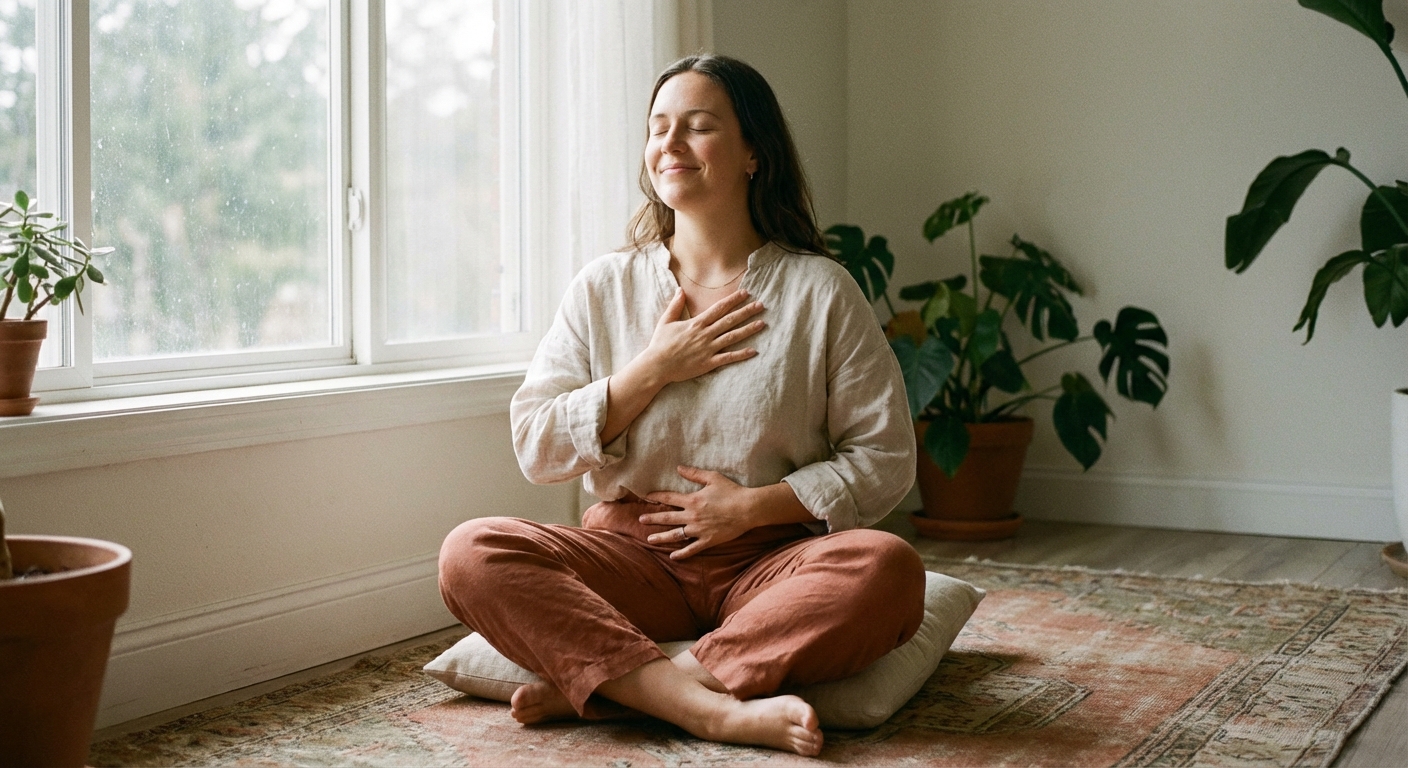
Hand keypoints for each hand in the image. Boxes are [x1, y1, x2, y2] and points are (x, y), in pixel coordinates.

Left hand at [641, 466, 760, 558]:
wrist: (748, 509)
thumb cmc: (732, 491)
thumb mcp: (713, 478)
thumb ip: (694, 473)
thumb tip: (678, 467)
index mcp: (692, 500)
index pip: (669, 498)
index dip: (656, 496)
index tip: (646, 496)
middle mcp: (692, 516)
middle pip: (667, 518)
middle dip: (653, 518)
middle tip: (640, 520)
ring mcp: (699, 530)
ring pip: (676, 535)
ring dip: (661, 537)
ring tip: (649, 540)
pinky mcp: (708, 540)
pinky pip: (692, 549)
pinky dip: (682, 554)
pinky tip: (673, 556)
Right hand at [642, 288, 765, 384]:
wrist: (657, 365)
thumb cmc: (660, 344)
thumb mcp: (666, 321)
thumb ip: (675, 305)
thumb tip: (680, 290)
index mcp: (696, 323)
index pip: (719, 308)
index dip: (733, 300)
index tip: (745, 293)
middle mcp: (705, 334)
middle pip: (730, 320)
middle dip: (746, 311)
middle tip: (761, 305)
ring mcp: (708, 349)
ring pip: (732, 337)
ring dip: (748, 330)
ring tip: (762, 323)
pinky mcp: (708, 363)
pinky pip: (728, 357)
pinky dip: (741, 354)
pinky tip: (754, 350)